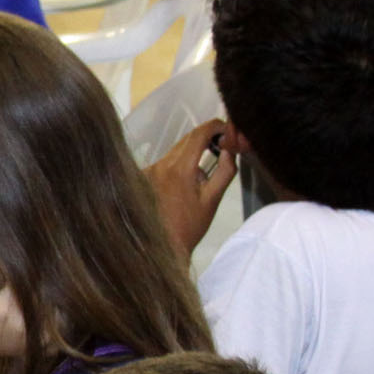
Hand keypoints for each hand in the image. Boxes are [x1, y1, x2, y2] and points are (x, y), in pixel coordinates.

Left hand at [146, 118, 239, 254]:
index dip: (214, 126)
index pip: (198, 134)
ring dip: (191, 151)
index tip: (226, 128)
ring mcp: (149, 170)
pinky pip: (165, 161)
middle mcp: (161, 164)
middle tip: (221, 145)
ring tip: (204, 167)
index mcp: (180, 169)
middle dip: (205, 138)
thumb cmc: (191, 226)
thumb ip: (225, 171)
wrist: (163, 247)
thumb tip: (231, 149)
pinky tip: (184, 179)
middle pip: (186, 139)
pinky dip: (178, 162)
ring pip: (175, 149)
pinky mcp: (143, 176)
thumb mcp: (213, 200)